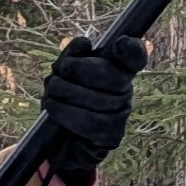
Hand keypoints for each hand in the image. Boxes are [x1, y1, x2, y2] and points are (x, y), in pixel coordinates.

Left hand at [41, 34, 147, 185]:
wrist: (62, 143)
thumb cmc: (65, 101)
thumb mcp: (62, 75)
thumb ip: (71, 56)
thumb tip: (84, 43)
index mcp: (117, 70)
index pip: (134, 57)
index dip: (131, 49)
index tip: (120, 42)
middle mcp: (125, 91)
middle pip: (113, 76)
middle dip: (82, 69)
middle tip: (61, 71)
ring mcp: (121, 114)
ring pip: (99, 100)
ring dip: (67, 92)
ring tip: (51, 92)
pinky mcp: (113, 135)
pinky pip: (91, 122)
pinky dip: (67, 113)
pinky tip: (53, 107)